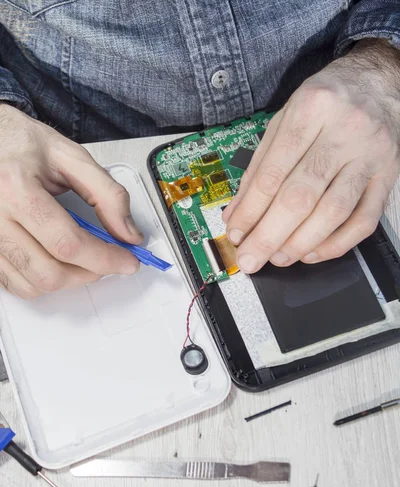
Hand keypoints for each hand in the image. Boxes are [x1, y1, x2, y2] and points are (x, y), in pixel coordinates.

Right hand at [0, 104, 141, 297]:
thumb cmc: (23, 144)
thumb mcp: (72, 157)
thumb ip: (108, 195)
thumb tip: (129, 234)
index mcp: (17, 189)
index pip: (68, 243)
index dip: (105, 258)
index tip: (128, 261)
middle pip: (50, 272)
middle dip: (89, 273)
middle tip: (108, 261)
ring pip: (33, 285)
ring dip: (69, 281)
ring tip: (84, 260)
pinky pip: (14, 284)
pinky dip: (43, 282)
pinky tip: (57, 263)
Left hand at [223, 39, 399, 272]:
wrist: (379, 82)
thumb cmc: (325, 102)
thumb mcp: (284, 119)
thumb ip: (259, 166)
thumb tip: (237, 214)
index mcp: (310, 109)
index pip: (273, 173)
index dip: (251, 210)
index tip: (236, 234)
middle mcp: (344, 130)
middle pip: (301, 196)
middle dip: (270, 235)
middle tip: (251, 259)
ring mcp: (370, 154)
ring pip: (333, 211)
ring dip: (301, 243)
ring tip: (278, 258)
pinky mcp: (388, 175)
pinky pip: (364, 220)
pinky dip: (336, 244)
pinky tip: (312, 253)